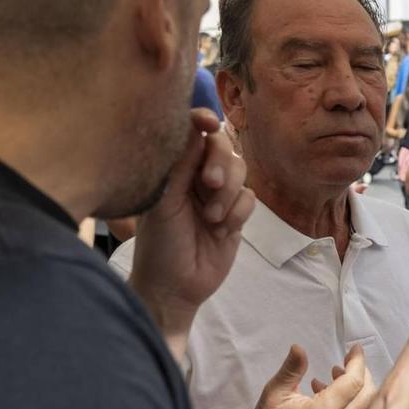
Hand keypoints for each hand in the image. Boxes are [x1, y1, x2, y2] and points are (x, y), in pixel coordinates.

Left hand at [126, 110, 256, 346]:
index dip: (204, 121)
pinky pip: (249, 198)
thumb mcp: (164, 202)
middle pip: (223, 147)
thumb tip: (197, 127)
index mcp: (173, 169)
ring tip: (212, 219)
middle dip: (220, 164)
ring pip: (240, 172)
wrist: (174, 288)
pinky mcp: (235, 215)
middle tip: (208, 184)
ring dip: (228, 194)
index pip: (194, 133)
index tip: (209, 123)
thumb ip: (180, 164)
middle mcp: (195, 177)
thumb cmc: (159, 245)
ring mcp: (217, 196)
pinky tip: (221, 230)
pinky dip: (238, 213)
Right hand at [230, 345, 376, 408]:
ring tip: (337, 374)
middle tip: (349, 360)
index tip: (355, 349)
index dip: (358, 362)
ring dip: (359, 387)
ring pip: (366, 407)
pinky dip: (353, 401)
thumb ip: (292, 368)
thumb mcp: (276, 391)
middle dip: (363, 373)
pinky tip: (331, 392)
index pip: (354, 382)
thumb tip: (299, 347)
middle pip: (368, 394)